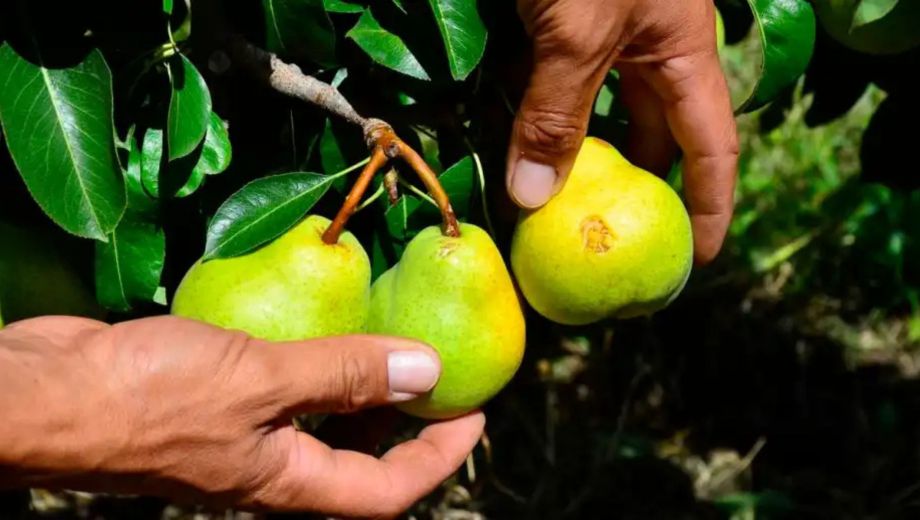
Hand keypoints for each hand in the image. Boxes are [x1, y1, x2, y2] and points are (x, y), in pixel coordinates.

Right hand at [0, 316, 483, 517]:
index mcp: (287, 482)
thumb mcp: (260, 381)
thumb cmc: (146, 399)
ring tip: (391, 343)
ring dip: (360, 390)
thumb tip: (428, 371)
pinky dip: (310, 362)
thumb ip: (343, 375)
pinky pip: (280, 388)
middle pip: (357, 459)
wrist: (44, 396)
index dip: (440, 457)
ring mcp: (238, 436)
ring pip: (320, 421)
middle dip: (406, 423)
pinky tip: (315, 322)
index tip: (476, 414)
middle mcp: (269, 467)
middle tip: (441, 373)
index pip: (386, 490)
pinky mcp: (211, 400)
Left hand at [508, 0, 738, 263]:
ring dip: (567, 153)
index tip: (698, 259)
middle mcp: (648, 46)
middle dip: (629, 187)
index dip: (710, 207)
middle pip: (648, 134)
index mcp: (682, 51)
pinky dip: (529, 114)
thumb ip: (556, 113)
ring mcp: (602, 30)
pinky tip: (503, 147)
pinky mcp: (555, 15)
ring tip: (546, 207)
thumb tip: (530, 200)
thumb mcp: (575, 33)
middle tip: (605, 239)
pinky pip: (546, 80)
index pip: (712, 146)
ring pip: (590, 108)